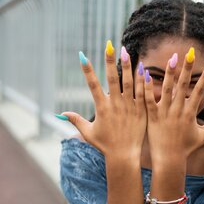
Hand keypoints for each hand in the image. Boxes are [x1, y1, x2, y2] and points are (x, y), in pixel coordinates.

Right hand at [60, 43, 145, 158]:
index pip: (92, 85)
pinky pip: (142, 93)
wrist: (124, 156)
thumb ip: (75, 120)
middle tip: (109, 46)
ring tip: (126, 52)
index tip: (82, 56)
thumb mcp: (88, 132)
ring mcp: (129, 107)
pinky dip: (142, 81)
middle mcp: (115, 105)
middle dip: (109, 61)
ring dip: (127, 66)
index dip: (87, 70)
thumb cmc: (105, 145)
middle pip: (112, 79)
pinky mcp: (140, 111)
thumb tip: (60, 113)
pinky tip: (143, 68)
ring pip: (128, 83)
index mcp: (101, 108)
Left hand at [144, 49, 203, 161]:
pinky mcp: (152, 116)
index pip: (200, 91)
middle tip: (190, 52)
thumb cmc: (185, 148)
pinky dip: (147, 88)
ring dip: (170, 73)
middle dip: (187, 68)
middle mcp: (179, 110)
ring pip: (167, 89)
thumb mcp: (202, 136)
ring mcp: (165, 112)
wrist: (169, 160)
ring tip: (172, 58)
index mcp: (191, 113)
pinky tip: (145, 75)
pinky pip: (149, 100)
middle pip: (184, 85)